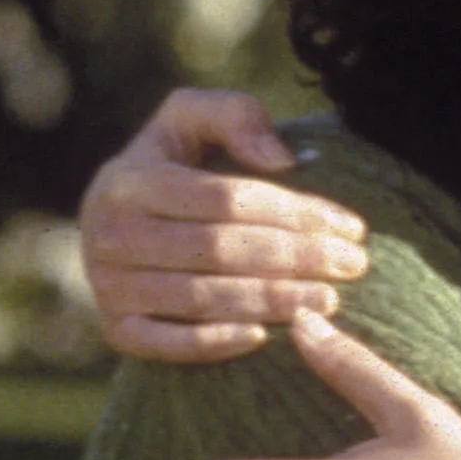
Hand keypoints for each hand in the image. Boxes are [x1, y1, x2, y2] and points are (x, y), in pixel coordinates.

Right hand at [79, 89, 369, 362]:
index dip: (294, 213)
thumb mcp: (191, 118)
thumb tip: (282, 160)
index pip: (227, 199)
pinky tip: (265, 339)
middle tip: (352, 266)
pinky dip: (215, 343)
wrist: (112, 221)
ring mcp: (108, 285)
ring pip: (201, 297)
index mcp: (130, 179)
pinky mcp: (115, 329)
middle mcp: (110, 233)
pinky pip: (167, 343)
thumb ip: (234, 116)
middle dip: (296, 258)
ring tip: (329, 300)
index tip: (350, 227)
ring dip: (271, 301)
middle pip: (220, 249)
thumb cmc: (170, 165)